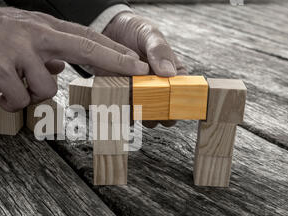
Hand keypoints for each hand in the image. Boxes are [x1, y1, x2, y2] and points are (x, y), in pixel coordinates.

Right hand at [0, 1, 148, 111]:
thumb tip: (59, 68)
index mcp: (43, 27)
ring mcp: (19, 51)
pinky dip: (12, 103)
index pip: (86, 38)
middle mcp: (36, 35)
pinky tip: (0, 95)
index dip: (113, 51)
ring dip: (33, 96)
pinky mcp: (0, 69)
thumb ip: (43, 50)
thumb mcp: (20, 33)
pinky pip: (19, 99)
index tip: (136, 61)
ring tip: (13, 88)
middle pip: (85, 48)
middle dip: (114, 62)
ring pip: (46, 88)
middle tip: (137, 71)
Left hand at [103, 12, 186, 127]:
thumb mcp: (149, 33)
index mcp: (169, 68)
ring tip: (137, 114)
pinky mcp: (119, 90)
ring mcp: (137, 88)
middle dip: (161, 112)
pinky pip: (123, 105)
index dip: (179, 98)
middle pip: (163, 103)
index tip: (175, 105)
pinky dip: (122, 110)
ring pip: (144, 108)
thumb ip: (159, 50)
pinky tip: (120, 109)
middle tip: (156, 116)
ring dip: (142, 114)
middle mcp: (154, 81)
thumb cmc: (133, 29)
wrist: (107, 27)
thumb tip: (168, 72)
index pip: (180, 87)